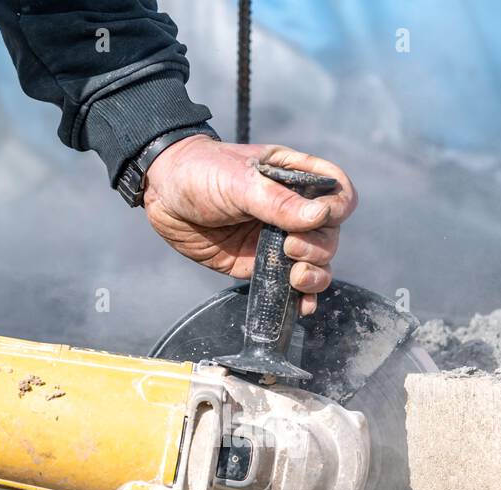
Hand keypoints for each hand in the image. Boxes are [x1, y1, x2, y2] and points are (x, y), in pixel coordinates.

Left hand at [142, 138, 357, 314]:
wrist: (162, 195)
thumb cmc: (200, 173)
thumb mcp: (239, 181)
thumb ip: (278, 202)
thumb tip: (321, 216)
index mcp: (294, 178)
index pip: (338, 192)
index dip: (339, 207)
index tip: (320, 218)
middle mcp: (292, 210)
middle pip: (331, 234)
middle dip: (318, 247)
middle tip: (289, 247)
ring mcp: (278, 240)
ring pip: (318, 262)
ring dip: (316, 275)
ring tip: (296, 277)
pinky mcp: (260, 265)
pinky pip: (291, 285)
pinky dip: (303, 298)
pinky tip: (302, 306)